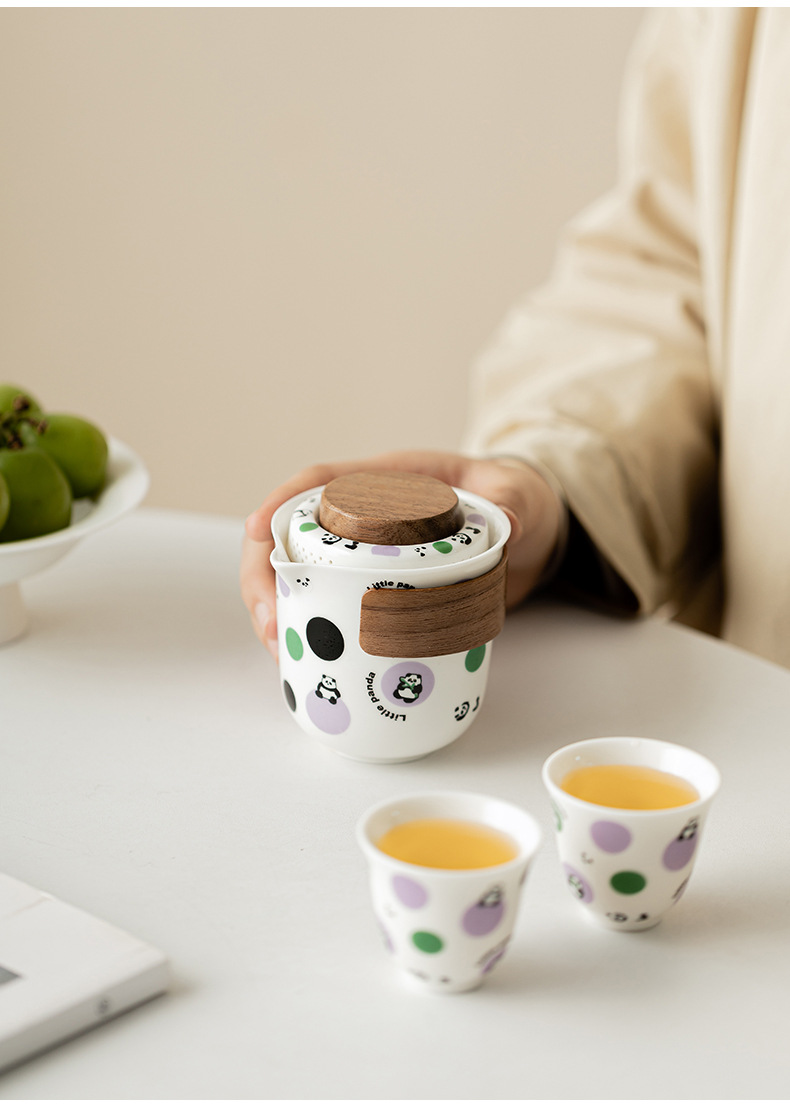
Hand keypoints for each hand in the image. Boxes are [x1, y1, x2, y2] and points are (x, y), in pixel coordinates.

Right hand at [240, 450, 564, 658]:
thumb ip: (515, 501)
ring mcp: (365, 555)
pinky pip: (331, 605)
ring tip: (281, 653)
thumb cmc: (515, 497)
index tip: (256, 531)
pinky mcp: (375, 590)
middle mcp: (363, 515)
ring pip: (300, 576)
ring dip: (280, 612)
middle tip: (271, 625)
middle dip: (265, 577)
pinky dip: (313, 631)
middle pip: (291, 537)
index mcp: (386, 479)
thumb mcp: (519, 493)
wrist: (531, 531)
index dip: (280, 502)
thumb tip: (512, 523)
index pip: (320, 480)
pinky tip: (308, 664)